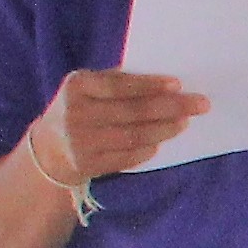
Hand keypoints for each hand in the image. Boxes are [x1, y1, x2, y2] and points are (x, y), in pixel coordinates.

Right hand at [23, 68, 205, 186]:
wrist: (48, 150)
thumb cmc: (80, 109)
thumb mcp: (87, 89)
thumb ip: (116, 82)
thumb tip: (165, 84)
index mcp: (77, 86)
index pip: (118, 85)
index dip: (149, 85)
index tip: (178, 84)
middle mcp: (76, 113)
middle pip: (132, 111)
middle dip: (170, 107)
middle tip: (200, 104)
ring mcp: (81, 142)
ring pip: (133, 136)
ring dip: (164, 129)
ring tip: (184, 122)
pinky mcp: (88, 164)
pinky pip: (126, 157)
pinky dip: (147, 149)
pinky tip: (161, 142)